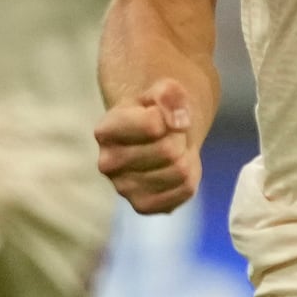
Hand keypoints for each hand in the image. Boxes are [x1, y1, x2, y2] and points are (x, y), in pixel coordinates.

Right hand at [94, 77, 199, 213]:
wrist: (155, 137)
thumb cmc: (156, 111)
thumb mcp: (163, 91)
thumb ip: (169, 95)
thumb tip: (179, 122)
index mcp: (106, 130)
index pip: (154, 125)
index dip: (170, 115)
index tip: (163, 115)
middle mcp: (107, 163)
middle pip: (169, 151)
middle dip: (179, 138)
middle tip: (171, 135)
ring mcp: (123, 188)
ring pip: (180, 171)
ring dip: (186, 157)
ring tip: (172, 151)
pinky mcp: (143, 206)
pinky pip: (185, 190)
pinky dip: (190, 176)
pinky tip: (174, 168)